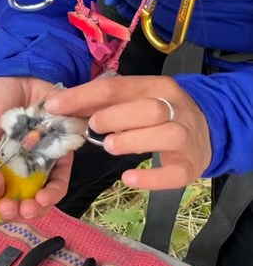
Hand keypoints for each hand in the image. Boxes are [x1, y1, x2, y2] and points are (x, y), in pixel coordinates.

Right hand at [0, 76, 72, 219]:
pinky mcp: (59, 156)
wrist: (23, 74)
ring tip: (33, 207)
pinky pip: (59, 180)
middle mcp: (14, 170)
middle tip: (12, 209)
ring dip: (35, 208)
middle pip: (14, 201)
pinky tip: (47, 195)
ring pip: (37, 198)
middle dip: (14, 212)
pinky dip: (54, 191)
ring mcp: (37, 165)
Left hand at [44, 75, 211, 189]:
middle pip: (148, 108)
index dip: (82, 97)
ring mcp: (186, 137)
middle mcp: (175, 108)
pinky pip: (174, 173)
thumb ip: (103, 102)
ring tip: (109, 146)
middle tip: (93, 128)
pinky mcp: (190, 166)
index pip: (116, 87)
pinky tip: (128, 178)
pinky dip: (150, 178)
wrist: (211, 129)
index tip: (55, 106)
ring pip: (165, 134)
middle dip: (114, 117)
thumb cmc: (160, 113)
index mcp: (156, 87)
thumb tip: (61, 105)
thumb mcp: (136, 99)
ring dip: (131, 141)